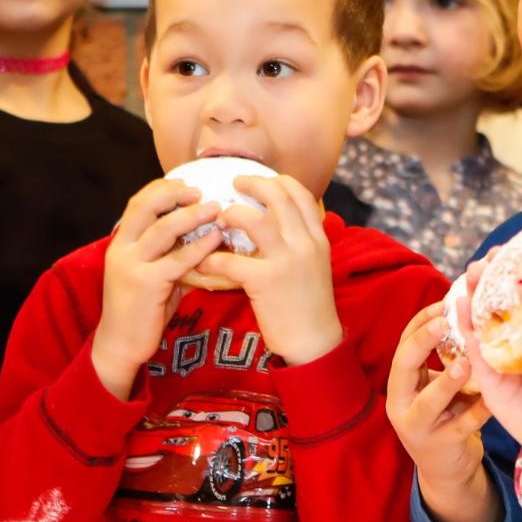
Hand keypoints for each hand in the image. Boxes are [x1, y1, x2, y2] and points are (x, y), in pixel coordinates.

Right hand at [93, 179, 223, 398]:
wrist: (120, 345)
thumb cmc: (141, 310)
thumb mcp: (151, 275)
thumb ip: (168, 254)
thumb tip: (203, 237)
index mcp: (120, 243)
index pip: (137, 203)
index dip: (161, 189)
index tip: (186, 183)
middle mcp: (121, 250)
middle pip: (145, 207)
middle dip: (174, 194)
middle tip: (201, 191)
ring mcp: (131, 266)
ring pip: (163, 229)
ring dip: (192, 215)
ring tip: (215, 208)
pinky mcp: (146, 284)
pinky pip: (177, 259)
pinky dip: (199, 247)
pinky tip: (216, 239)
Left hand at [201, 175, 343, 366]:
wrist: (314, 341)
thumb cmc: (310, 305)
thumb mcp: (315, 265)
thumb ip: (300, 241)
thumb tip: (277, 222)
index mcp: (317, 237)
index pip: (300, 193)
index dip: (276, 180)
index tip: (257, 180)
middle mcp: (305, 243)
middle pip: (277, 196)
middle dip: (251, 184)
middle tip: (232, 185)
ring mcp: (286, 261)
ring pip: (253, 220)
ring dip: (230, 214)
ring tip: (219, 220)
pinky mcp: (266, 282)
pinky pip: (231, 261)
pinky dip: (212, 259)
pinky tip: (203, 263)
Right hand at [387, 302, 497, 521]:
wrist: (445, 471)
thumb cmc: (446, 417)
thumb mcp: (437, 385)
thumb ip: (445, 357)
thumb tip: (468, 310)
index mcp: (400, 382)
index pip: (403, 344)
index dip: (421, 322)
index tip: (444, 303)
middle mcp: (400, 403)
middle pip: (403, 366)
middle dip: (422, 342)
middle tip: (446, 321)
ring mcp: (418, 427)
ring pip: (428, 401)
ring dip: (447, 381)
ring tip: (466, 363)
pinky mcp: (441, 446)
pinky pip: (462, 425)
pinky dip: (479, 411)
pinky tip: (494, 398)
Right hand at [453, 254, 521, 462]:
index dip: (518, 270)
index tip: (515, 247)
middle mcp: (521, 341)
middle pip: (500, 303)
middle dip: (493, 277)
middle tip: (492, 256)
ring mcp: (503, 359)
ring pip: (483, 320)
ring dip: (475, 294)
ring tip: (473, 273)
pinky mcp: (490, 380)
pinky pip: (475, 350)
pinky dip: (465, 328)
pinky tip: (460, 307)